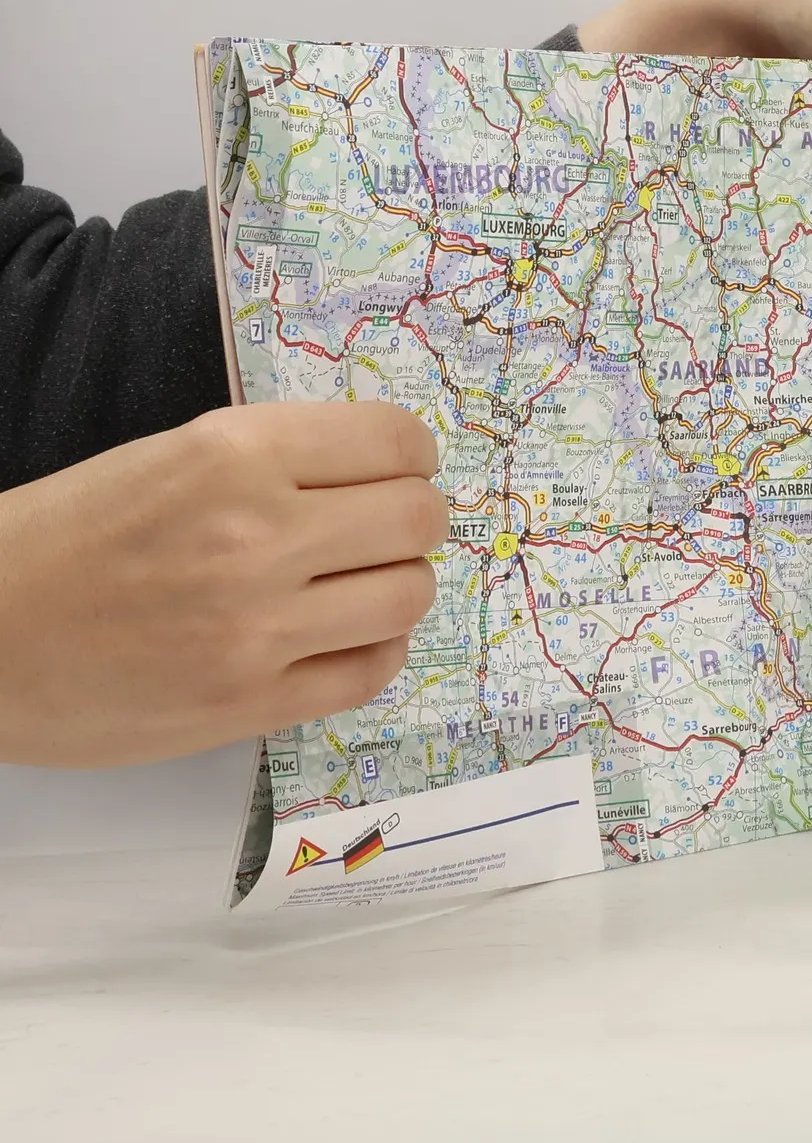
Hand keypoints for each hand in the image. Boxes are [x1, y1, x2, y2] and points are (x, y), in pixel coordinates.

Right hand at [0, 403, 447, 766]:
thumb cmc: (62, 540)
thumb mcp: (166, 459)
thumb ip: (274, 460)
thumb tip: (382, 470)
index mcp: (231, 455)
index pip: (394, 440)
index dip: (411, 455)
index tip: (400, 469)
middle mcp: (257, 535)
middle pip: (418, 518)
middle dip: (413, 520)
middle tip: (382, 530)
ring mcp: (258, 627)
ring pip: (409, 595)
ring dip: (397, 586)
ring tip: (356, 586)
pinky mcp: (251, 702)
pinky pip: (371, 671)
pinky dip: (374, 650)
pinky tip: (341, 638)